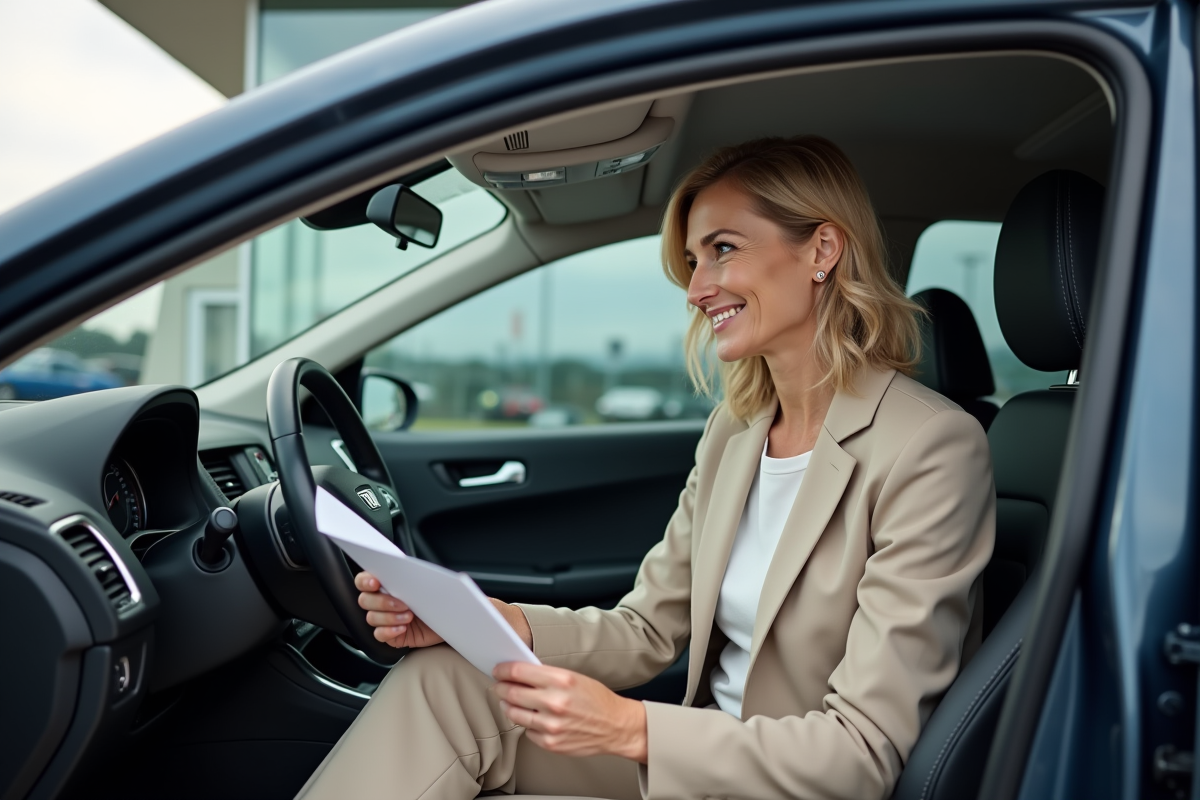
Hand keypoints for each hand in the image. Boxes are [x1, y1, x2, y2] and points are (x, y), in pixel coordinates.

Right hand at [355, 571, 443, 647]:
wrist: (451, 618)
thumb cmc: (439, 597)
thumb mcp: (428, 582)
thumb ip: (410, 575)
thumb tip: (402, 568)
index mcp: (387, 584)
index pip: (363, 580)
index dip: (365, 581)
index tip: (376, 583)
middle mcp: (382, 601)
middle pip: (365, 600)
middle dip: (382, 602)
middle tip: (402, 603)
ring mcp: (385, 618)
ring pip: (371, 618)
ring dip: (389, 617)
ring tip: (408, 617)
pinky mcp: (391, 635)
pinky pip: (379, 635)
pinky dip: (389, 631)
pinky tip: (402, 628)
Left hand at [492, 662, 647, 762]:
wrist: (616, 726)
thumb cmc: (597, 700)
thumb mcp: (575, 678)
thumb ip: (547, 676)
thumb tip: (519, 674)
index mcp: (561, 680)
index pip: (519, 672)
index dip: (503, 670)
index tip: (498, 670)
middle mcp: (554, 702)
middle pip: (511, 693)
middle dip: (501, 688)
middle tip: (498, 685)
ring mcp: (551, 725)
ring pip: (514, 714)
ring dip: (508, 706)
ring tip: (510, 702)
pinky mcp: (550, 743)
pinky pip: (527, 731)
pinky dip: (528, 725)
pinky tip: (535, 719)